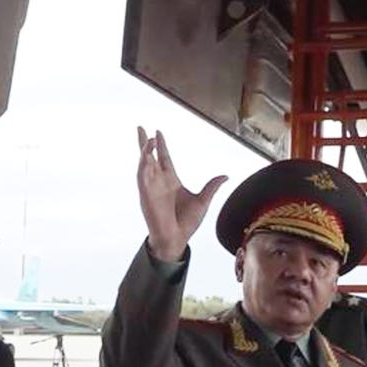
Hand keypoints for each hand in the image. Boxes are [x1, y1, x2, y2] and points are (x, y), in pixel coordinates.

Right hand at [136, 126, 226, 261]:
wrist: (177, 239)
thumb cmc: (187, 223)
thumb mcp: (203, 201)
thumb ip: (212, 187)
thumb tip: (225, 176)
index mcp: (172, 181)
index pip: (165, 158)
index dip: (161, 146)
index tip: (158, 132)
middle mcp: (159, 182)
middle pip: (150, 157)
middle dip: (144, 142)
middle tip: (140, 127)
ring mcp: (151, 188)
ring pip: (144, 164)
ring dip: (144, 151)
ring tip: (146, 138)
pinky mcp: (146, 195)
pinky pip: (142, 177)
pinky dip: (142, 165)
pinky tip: (145, 155)